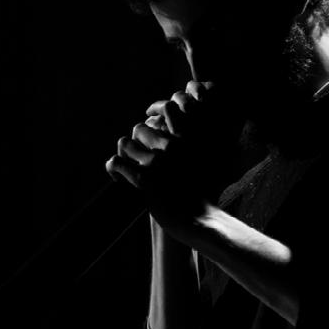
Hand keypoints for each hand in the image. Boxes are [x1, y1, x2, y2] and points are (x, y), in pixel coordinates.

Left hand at [105, 81, 241, 236]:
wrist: (201, 220)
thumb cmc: (207, 193)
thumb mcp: (214, 159)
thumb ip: (200, 141)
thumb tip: (193, 129)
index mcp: (191, 135)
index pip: (168, 108)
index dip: (157, 118)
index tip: (154, 130)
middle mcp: (174, 144)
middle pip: (141, 127)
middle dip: (137, 141)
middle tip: (137, 155)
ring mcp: (158, 160)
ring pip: (125, 142)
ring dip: (125, 154)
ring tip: (127, 166)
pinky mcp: (144, 178)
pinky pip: (116, 162)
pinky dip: (114, 169)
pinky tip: (119, 178)